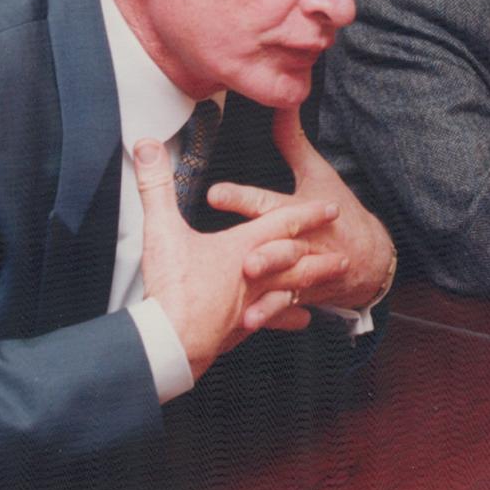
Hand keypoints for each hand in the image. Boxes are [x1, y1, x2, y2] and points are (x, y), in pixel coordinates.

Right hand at [134, 138, 344, 378]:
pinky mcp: (241, 329)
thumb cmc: (174, 287)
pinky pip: (273, 319)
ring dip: (311, 284)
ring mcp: (252, 304)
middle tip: (343, 255)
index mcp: (244, 247)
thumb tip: (146, 146)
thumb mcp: (161, 229)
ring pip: (291, 291)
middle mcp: (256, 275)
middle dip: (319, 255)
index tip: (332, 208)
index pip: (284, 223)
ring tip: (328, 284)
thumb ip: (155, 185)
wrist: (175, 343)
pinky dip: (287, 316)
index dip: (308, 213)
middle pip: (295, 260)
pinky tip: (298, 320)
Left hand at [206, 107, 394, 328]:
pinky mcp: (305, 294)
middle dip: (265, 253)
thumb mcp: (319, 175)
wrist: (374, 259)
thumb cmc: (339, 214)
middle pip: (282, 247)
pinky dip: (273, 315)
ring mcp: (306, 271)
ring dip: (268, 292)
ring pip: (286, 282)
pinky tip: (251, 323)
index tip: (214, 194)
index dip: (243, 198)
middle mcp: (303, 242)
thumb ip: (293, 142)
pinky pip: (287, 307)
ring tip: (245, 302)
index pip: (268, 202)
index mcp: (300, 211)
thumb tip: (281, 103)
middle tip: (245, 260)